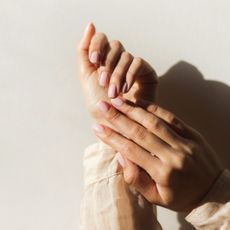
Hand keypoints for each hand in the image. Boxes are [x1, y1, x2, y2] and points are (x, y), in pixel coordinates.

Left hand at [77, 23, 157, 122]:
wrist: (115, 123)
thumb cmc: (99, 103)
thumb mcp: (86, 76)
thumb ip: (84, 52)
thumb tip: (91, 25)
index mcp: (104, 59)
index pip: (102, 39)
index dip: (97, 45)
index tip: (93, 60)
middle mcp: (118, 60)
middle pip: (115, 45)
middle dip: (107, 64)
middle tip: (104, 83)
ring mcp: (133, 66)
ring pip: (126, 56)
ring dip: (117, 74)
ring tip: (114, 93)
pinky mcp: (146, 72)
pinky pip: (138, 63)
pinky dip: (129, 75)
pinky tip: (125, 90)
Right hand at [92, 97, 223, 211]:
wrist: (214, 191)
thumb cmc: (182, 196)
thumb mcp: (157, 198)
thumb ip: (137, 179)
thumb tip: (121, 157)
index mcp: (163, 173)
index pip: (131, 150)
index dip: (112, 138)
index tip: (97, 128)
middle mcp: (173, 155)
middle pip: (139, 132)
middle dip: (118, 118)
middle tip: (102, 106)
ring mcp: (184, 142)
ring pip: (153, 122)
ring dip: (133, 109)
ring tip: (117, 101)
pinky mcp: (191, 133)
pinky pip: (170, 117)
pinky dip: (153, 108)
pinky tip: (139, 102)